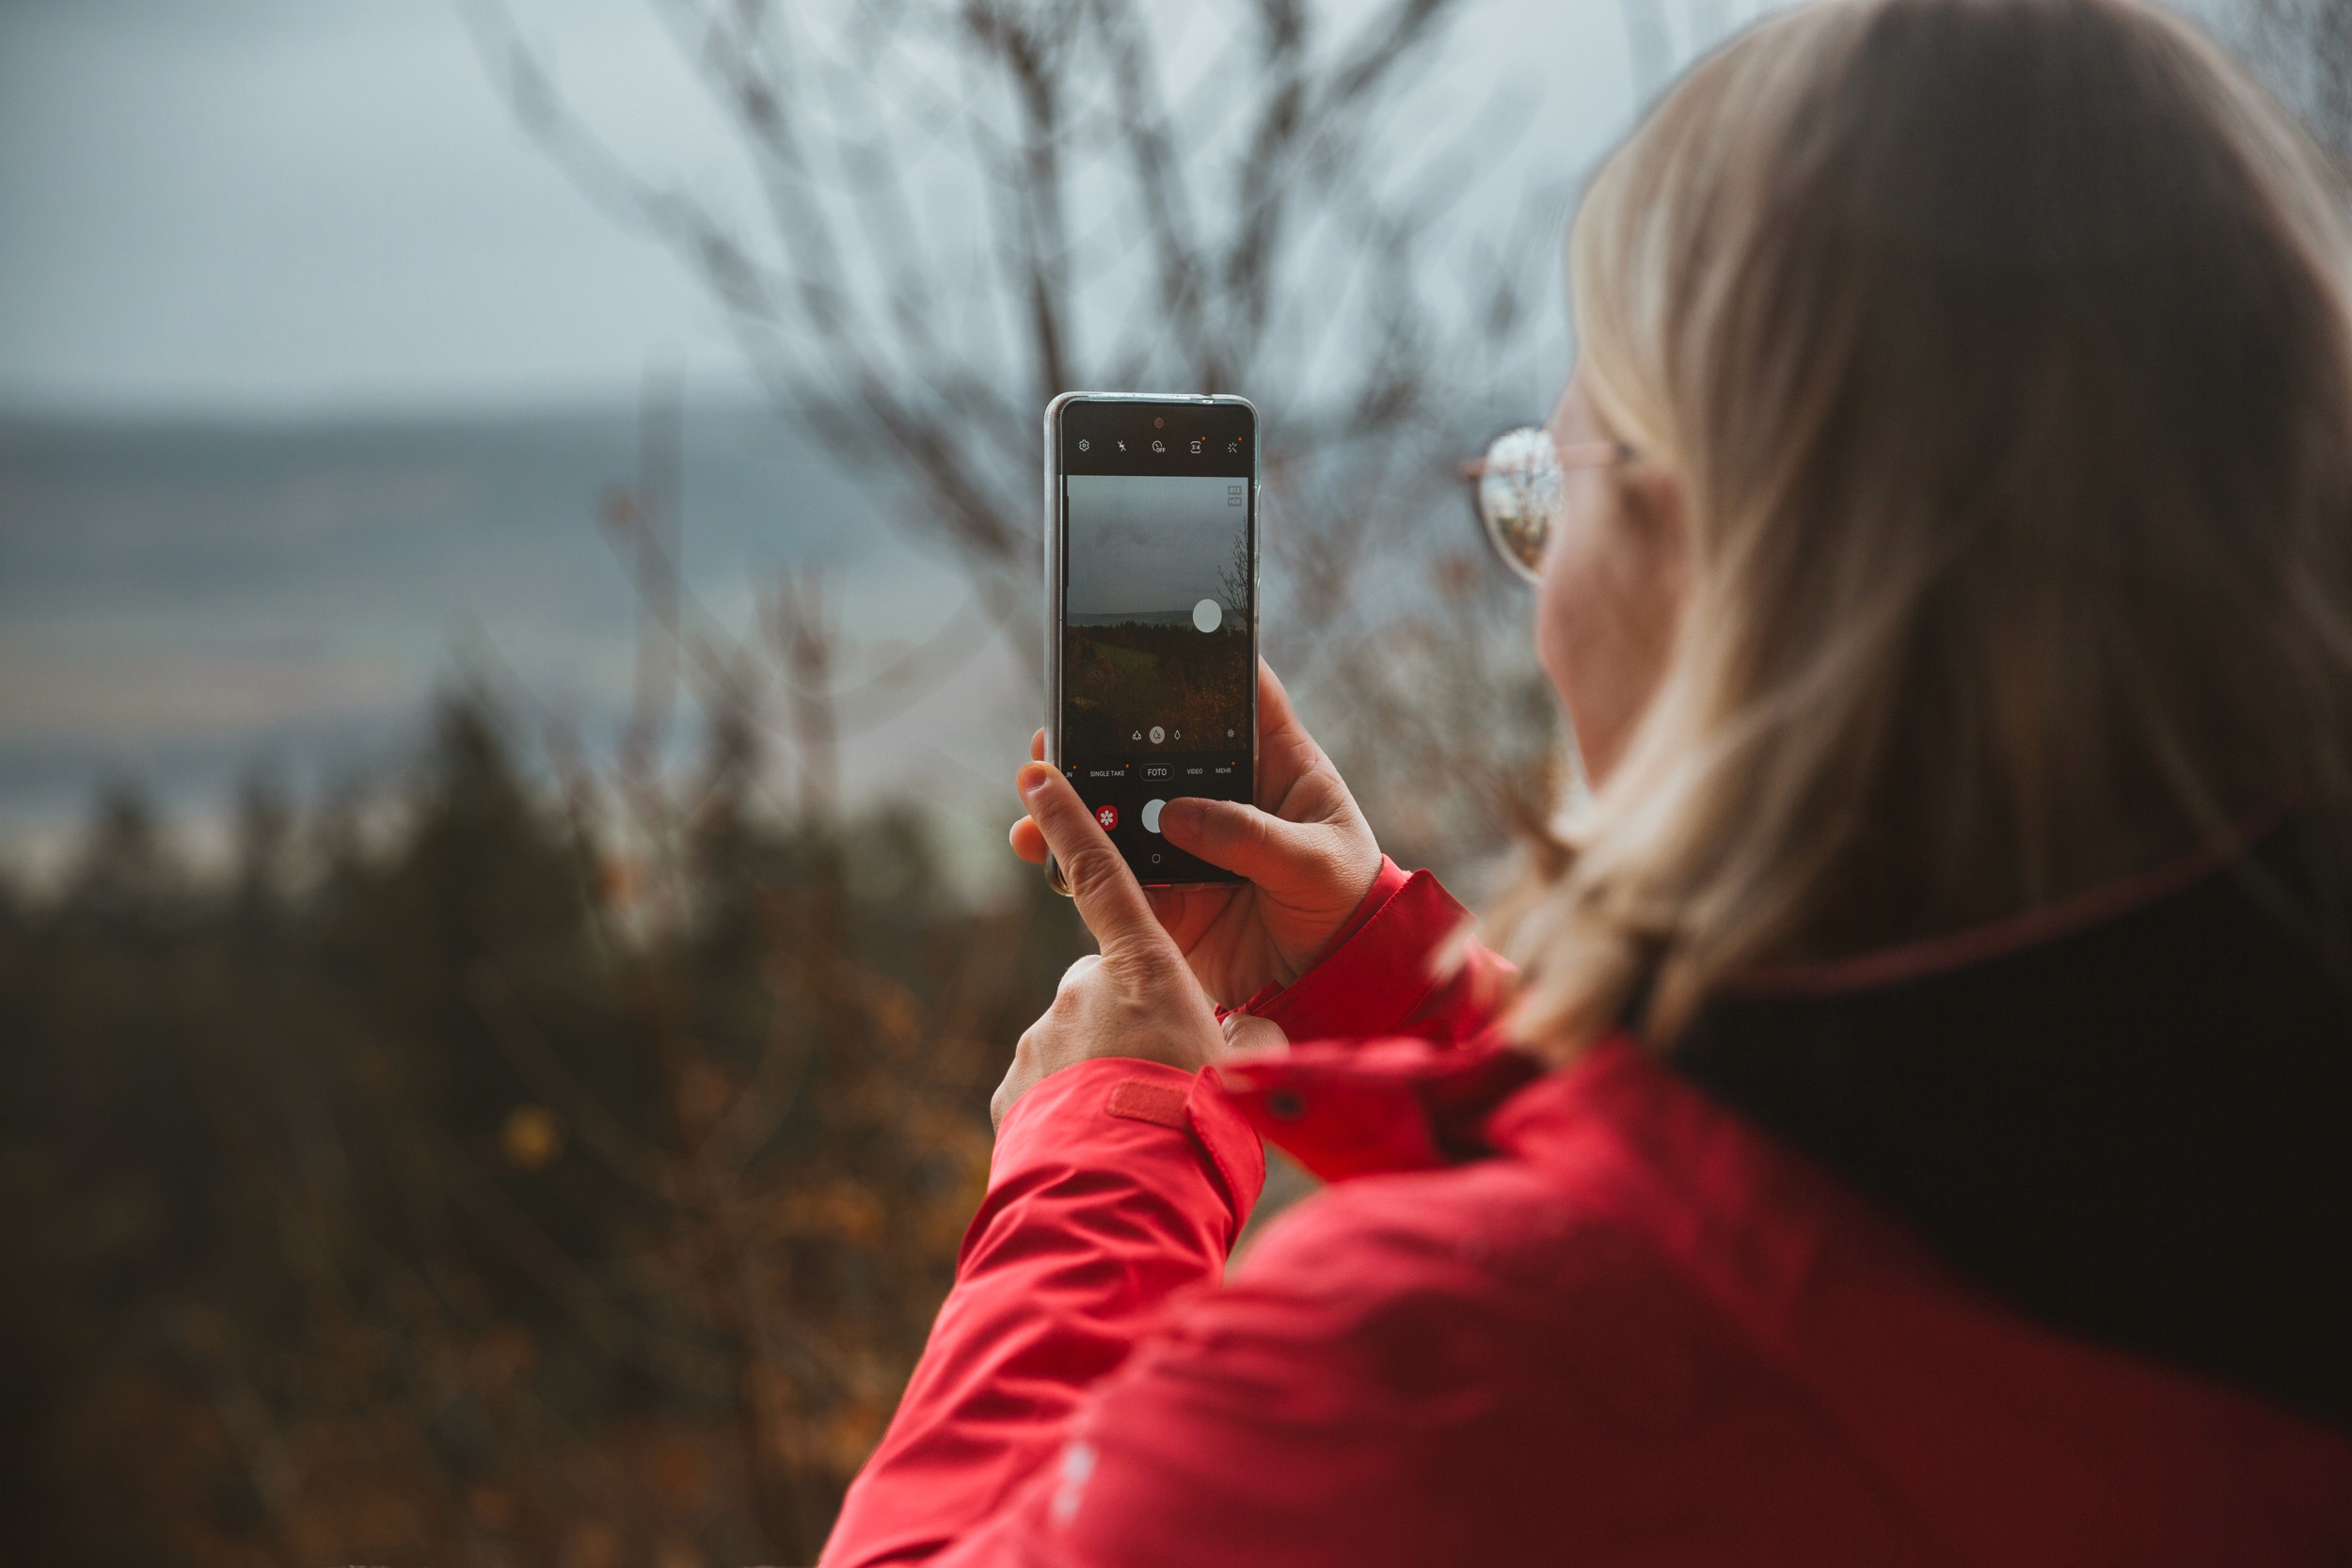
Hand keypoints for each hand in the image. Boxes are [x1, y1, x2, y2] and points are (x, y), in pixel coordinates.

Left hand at [995, 765, 1280, 1129]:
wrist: (1127, 1194)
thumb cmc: (1199, 1121)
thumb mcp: (1246, 1070)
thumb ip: (1244, 1038)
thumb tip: (1251, 1037)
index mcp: (1144, 968)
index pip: (1102, 874)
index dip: (1071, 819)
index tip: (1034, 772)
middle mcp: (1080, 990)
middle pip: (1108, 996)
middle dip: (1132, 1032)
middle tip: (1168, 1083)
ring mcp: (1039, 1041)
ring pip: (1077, 1051)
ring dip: (1103, 1081)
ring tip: (1140, 1131)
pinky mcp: (1010, 1093)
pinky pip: (1046, 1097)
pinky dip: (1070, 1117)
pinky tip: (1099, 1153)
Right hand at [1009, 661, 1381, 1005]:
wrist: (1335, 984)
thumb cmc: (1348, 905)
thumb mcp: (1314, 861)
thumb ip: (1249, 836)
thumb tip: (1175, 815)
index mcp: (1277, 767)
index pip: (1242, 697)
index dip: (1204, 664)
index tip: (1156, 642)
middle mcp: (1227, 796)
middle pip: (1159, 750)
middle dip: (1106, 734)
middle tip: (1059, 726)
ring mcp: (1192, 844)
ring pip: (1126, 810)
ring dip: (1078, 798)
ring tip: (1035, 786)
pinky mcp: (1170, 894)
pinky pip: (1115, 874)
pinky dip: (1076, 861)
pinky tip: (1042, 849)